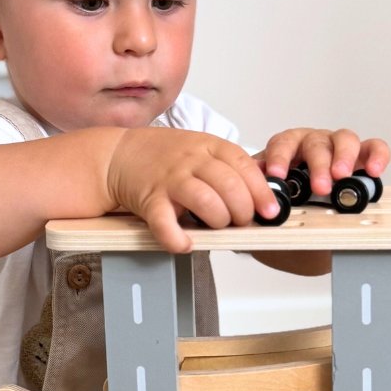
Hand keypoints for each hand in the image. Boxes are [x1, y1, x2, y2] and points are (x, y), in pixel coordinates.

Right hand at [106, 128, 281, 253]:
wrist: (119, 155)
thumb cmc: (165, 157)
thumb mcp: (201, 148)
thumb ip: (229, 166)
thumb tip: (263, 190)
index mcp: (209, 146)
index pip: (244, 165)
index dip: (261, 191)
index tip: (270, 211)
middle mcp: (191, 160)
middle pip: (229, 186)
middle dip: (242, 211)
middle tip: (240, 222)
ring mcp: (170, 180)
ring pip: (205, 201)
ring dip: (218, 221)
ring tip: (217, 227)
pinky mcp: (150, 200)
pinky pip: (165, 224)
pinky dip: (177, 239)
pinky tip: (185, 244)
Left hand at [257, 128, 390, 198]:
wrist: (305, 224)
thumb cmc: (287, 205)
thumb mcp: (268, 201)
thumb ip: (259, 195)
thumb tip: (248, 190)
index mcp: (287, 149)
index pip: (282, 144)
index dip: (279, 157)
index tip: (276, 175)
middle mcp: (313, 144)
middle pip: (315, 143)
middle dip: (317, 164)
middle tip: (320, 187)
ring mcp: (338, 148)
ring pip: (344, 139)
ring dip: (344, 157)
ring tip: (342, 177)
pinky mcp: (362, 157)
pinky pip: (373, 148)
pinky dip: (376, 155)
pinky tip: (374, 170)